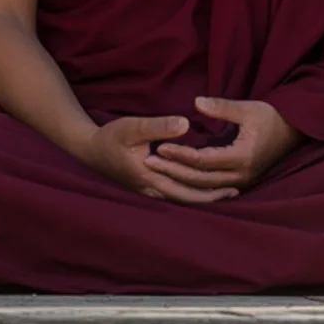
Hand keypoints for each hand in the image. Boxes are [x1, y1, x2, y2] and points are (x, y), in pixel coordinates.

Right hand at [79, 115, 238, 204]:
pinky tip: (200, 186)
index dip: (209, 191)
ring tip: (223, 191)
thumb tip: (185, 124)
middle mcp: (151, 190)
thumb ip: (159, 126)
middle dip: (210, 197)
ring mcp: (148, 190)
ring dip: (201, 196)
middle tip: (235, 192)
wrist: (89, 149)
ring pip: (180, 198)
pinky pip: (172, 193)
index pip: (186, 191)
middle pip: (187, 199)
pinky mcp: (146, 185)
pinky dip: (189, 191)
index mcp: (150, 178)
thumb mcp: (133, 127)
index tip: (231, 185)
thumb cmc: (110, 136)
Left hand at [147, 96, 305, 194]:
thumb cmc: (272, 117)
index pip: (203, 160)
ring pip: (204, 187)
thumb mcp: (248, 108)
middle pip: (200, 179)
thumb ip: (221, 107)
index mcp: (242, 157)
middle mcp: (241, 176)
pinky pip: (212, 188)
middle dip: (173, 170)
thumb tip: (195, 102)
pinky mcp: (240, 183)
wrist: (295, 132)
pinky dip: (193, 185)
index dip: (180, 154)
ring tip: (158, 169)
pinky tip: (177, 178)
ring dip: (180, 179)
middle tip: (148, 162)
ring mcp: (242, 182)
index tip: (159, 146)